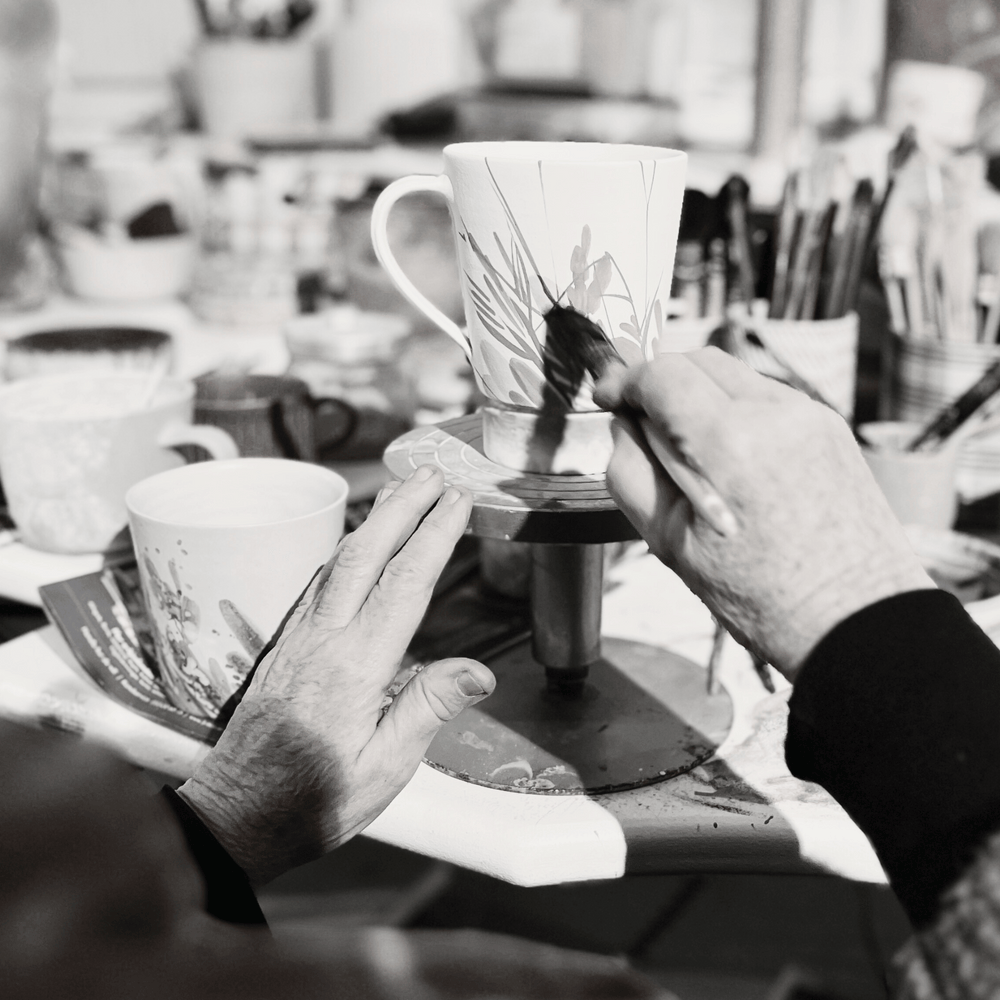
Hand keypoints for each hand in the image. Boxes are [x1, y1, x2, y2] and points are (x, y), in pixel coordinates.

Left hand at [177, 467, 494, 885]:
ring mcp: (298, 639)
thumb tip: (480, 672)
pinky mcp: (283, 648)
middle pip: (365, 554)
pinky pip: (317, 583)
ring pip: (336, 561)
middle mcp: (322, 639)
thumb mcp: (384, 770)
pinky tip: (355, 546)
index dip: (434, 536)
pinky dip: (344, 550)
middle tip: (433, 473)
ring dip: (372, 520)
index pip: (404, 584)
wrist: (234, 817)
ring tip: (401, 492)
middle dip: (402, 506)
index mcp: (355, 666)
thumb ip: (427, 711)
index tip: (458, 502)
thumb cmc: (313, 802)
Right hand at [594, 348, 933, 678]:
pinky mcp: (831, 427)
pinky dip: (738, 410)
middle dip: (662, 381)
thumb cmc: (763, 597)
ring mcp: (810, 415)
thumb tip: (624, 429)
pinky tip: (733, 458)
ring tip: (691, 450)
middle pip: (699, 359)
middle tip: (642, 420)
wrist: (854, 618)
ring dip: (700, 394)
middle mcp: (774, 414)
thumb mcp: (669, 543)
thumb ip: (631, 473)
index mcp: (729, 443)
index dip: (627, 379)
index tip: (610, 397)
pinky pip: (769, 396)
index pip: (663, 372)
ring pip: (735, 374)